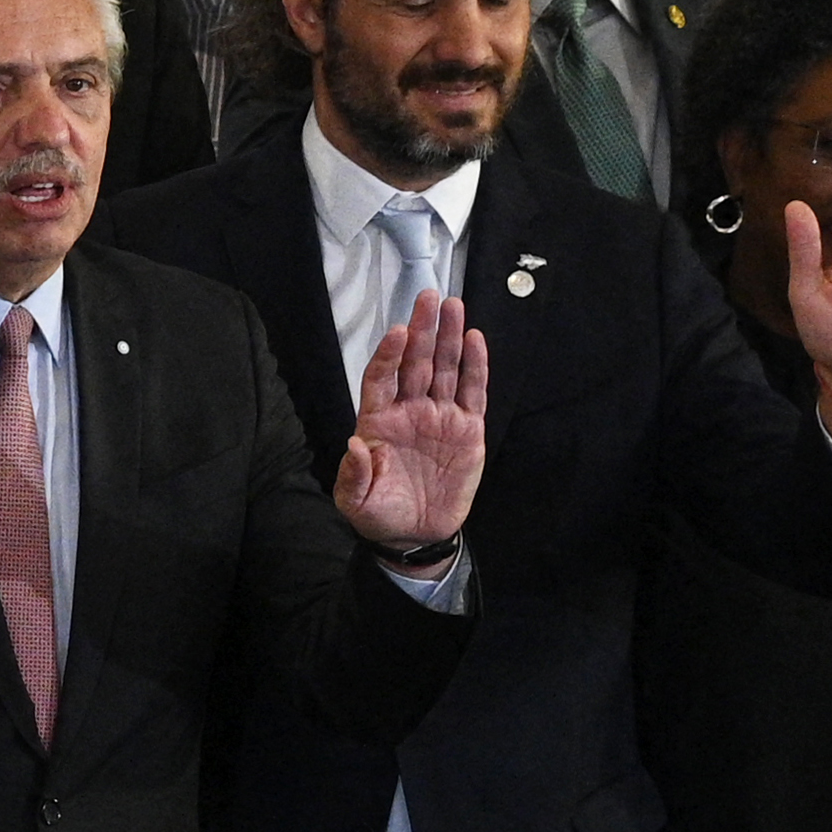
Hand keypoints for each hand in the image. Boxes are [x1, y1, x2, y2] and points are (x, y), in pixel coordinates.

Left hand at [334, 290, 488, 552]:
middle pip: (416, 362)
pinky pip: (473, 393)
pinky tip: (476, 341)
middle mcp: (410, 411)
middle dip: (423, 329)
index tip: (397, 332)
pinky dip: (476, 367)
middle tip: (428, 296)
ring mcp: (440, 417)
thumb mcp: (356, 501)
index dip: (388, 355)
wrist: (416, 535)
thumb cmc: (379, 513)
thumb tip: (355, 445)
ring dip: (450, 338)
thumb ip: (354, 474)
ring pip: (446, 369)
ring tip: (454, 305)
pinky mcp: (468, 430)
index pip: (381, 378)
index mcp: (379, 422)